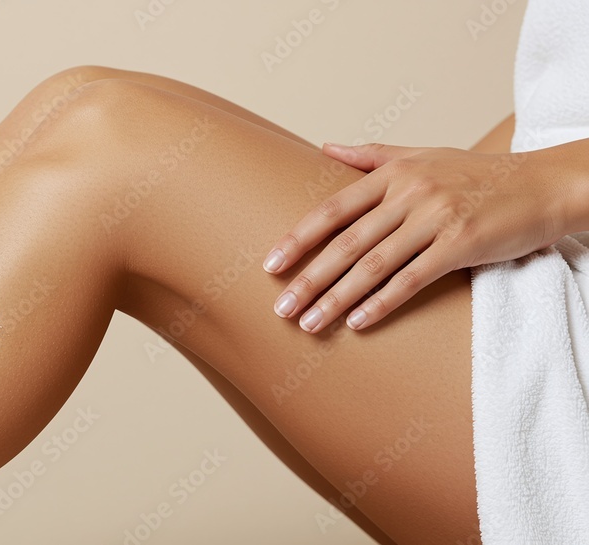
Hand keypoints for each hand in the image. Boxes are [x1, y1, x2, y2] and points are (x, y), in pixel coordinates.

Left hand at [261, 142, 566, 332]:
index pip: (332, 210)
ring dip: (336, 298)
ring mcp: (435, 218)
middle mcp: (409, 193)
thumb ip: (371, 156)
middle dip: (308, 279)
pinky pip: (412, 278)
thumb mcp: (422, 155)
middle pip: (345, 243)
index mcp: (393, 174)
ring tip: (309, 323)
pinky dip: (382, 302)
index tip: (269, 265)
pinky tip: (357, 322)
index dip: (298, 239)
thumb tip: (324, 146)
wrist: (542, 184)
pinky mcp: (461, 244)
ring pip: (373, 265)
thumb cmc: (477, 174)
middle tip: (280, 308)